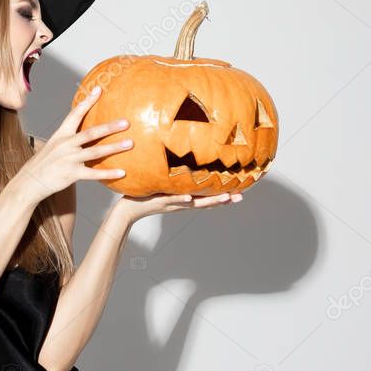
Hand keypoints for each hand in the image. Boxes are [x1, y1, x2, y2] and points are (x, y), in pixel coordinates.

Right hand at [13, 86, 131, 203]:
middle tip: (126, 122)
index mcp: (61, 135)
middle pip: (91, 132)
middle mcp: (65, 144)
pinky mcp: (71, 174)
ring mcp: (68, 159)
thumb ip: (68, 140)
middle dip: (110, 127)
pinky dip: (108, 173)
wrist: (29, 182)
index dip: (87, 102)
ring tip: (130, 144)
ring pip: (95, 151)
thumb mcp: (53, 146)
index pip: (75, 114)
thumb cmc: (44, 164)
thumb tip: (84, 134)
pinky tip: (122, 173)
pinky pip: (93, 173)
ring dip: (114, 147)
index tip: (98, 90)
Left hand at [112, 191, 242, 226]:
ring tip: (226, 197)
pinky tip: (191, 198)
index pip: (208, 197)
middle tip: (241, 197)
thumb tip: (181, 162)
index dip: (223, 196)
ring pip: (195, 202)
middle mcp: (182, 203)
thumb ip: (174, 178)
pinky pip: (173, 200)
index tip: (240, 193)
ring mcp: (173, 203)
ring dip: (211, 201)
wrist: (129, 208)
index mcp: (185, 199)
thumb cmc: (146, 196)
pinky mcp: (161, 201)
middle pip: (208, 202)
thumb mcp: (164, 185)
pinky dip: (182, 199)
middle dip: (224, 200)